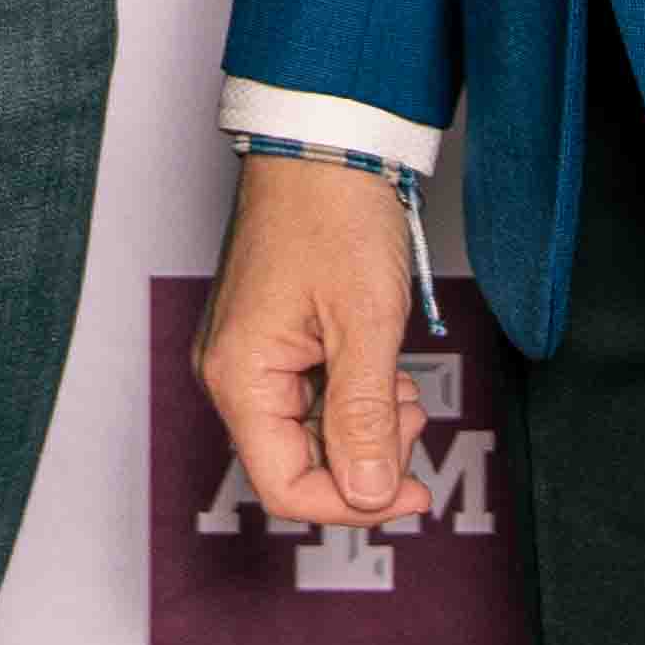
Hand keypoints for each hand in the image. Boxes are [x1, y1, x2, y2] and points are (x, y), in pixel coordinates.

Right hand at [195, 152, 432, 530]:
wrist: (324, 141)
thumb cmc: (334, 214)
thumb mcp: (365, 322)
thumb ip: (365, 417)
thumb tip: (370, 495)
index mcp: (239, 376)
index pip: (286, 486)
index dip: (353, 503)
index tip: (413, 491)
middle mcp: (231, 372)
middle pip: (296, 463)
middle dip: (365, 456)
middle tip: (413, 413)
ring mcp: (248, 354)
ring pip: (308, 432)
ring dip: (364, 424)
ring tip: (400, 380)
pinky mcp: (269, 337)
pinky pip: (308, 397)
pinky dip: (352, 395)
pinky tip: (381, 365)